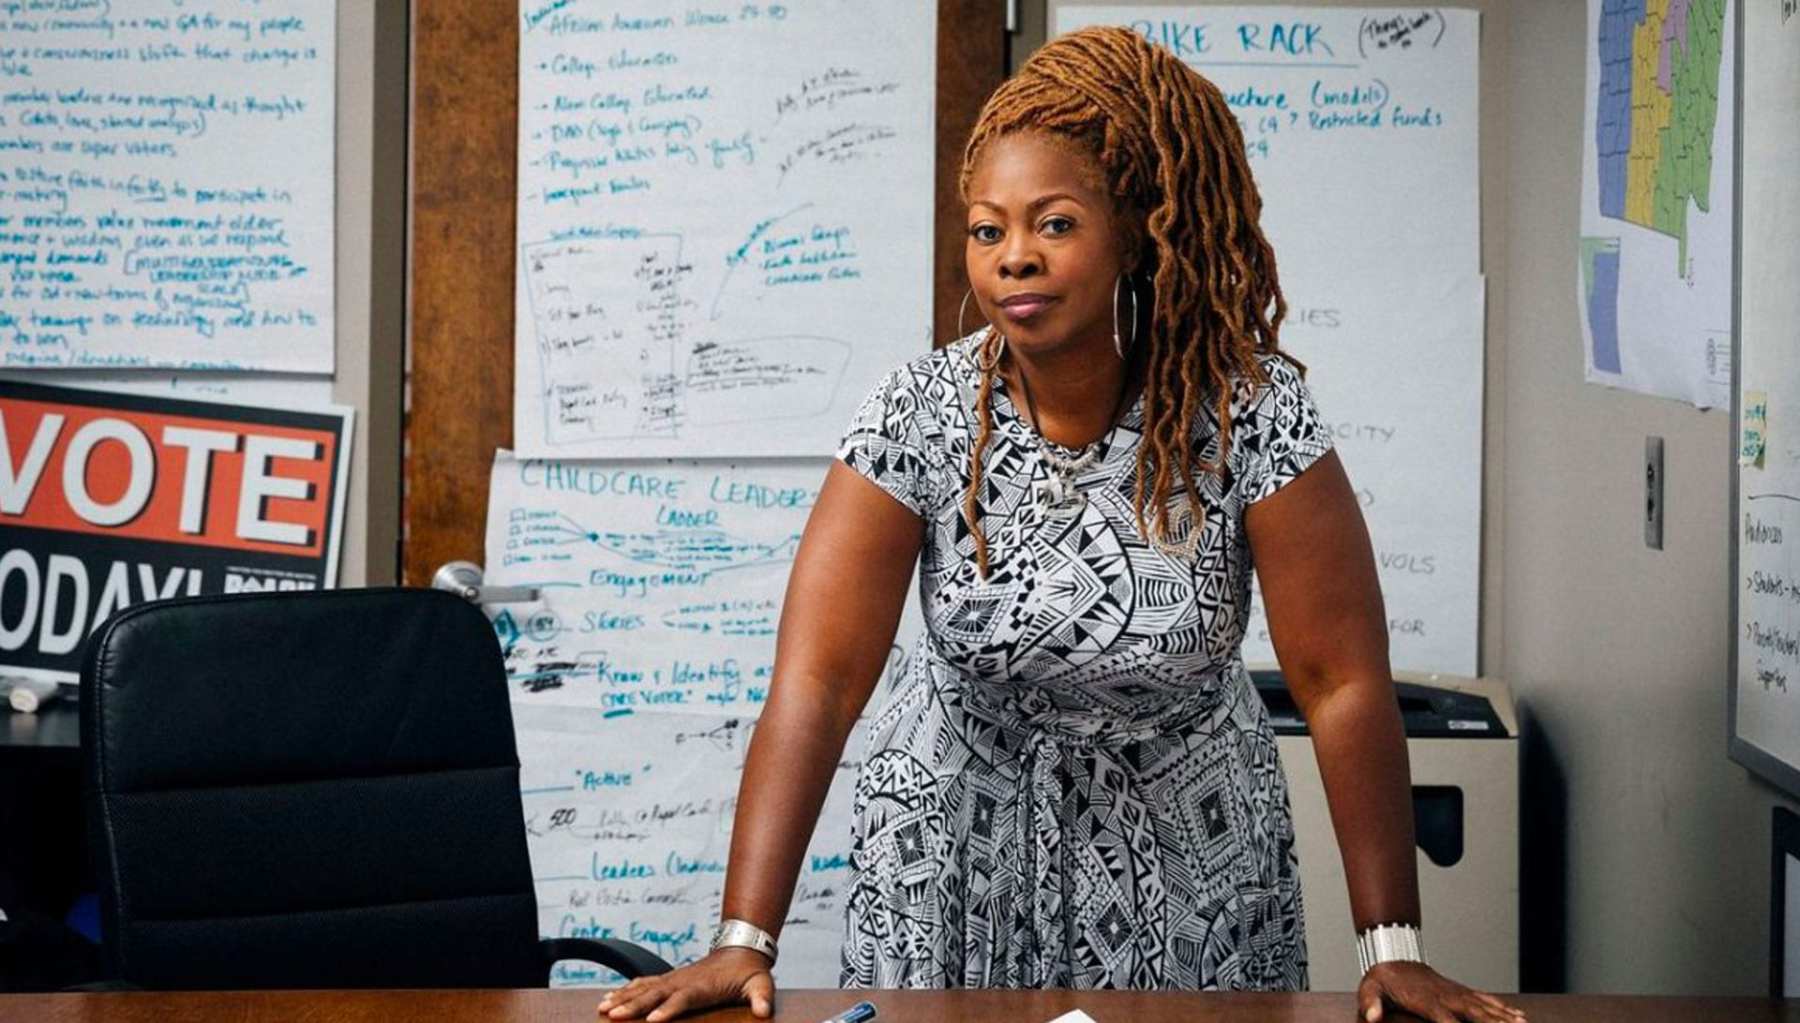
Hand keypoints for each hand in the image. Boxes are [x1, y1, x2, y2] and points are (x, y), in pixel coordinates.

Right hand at [596, 947, 774, 1020]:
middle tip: (613, 1015)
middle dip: (633, 1005)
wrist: (740, 948)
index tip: (651, 1021)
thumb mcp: (761, 983)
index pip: (683, 999)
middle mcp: (683, 981)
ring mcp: (674, 978)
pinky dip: (625, 990)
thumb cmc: (750, 971)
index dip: (668, 1009)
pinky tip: (609, 998)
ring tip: (603, 1007)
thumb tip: (764, 1012)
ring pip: (644, 988)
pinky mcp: (669, 979)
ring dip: (623, 997)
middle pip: (655, 994)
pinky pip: (643, 984)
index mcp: (702, 986)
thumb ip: (762, 997)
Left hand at [1357, 961, 1526, 1022]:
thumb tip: (1371, 1018)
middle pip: (1477, 1015)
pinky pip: (1486, 999)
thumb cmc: (1383, 980)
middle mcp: (1448, 998)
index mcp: (1429, 1003)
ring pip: (1486, 1007)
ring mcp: (1457, 994)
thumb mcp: (1371, 991)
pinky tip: (1518, 1015)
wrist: (1394, 957)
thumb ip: (1371, 1005)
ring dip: (1505, 1017)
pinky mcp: (1461, 991)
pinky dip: (1503, 1008)